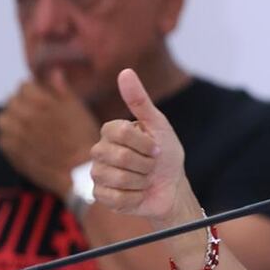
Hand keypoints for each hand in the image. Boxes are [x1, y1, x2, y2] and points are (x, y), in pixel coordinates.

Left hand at [0, 69, 99, 195]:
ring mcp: (15, 133)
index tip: (45, 101)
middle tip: (38, 117)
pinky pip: (2, 138)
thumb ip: (62, 89)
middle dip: (23, 105)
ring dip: (13, 121)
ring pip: (3, 119)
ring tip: (29, 129)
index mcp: (40, 101)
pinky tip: (27, 143)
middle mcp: (23, 115)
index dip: (36, 92)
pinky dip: (11, 138)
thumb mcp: (78, 109)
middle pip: (12, 100)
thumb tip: (53, 72)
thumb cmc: (82, 139)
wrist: (77, 171)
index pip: (24, 86)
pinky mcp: (11, 151)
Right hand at [90, 68, 189, 222]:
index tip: (156, 148)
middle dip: (145, 163)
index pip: (120, 131)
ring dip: (141, 181)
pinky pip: (115, 198)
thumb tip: (125, 71)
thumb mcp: (159, 125)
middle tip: (151, 165)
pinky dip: (135, 197)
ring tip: (145, 179)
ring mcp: (97, 174)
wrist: (171, 188)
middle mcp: (100, 151)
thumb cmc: (166, 155)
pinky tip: (138, 193)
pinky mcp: (100, 196)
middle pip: (118, 156)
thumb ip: (140, 100)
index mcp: (111, 132)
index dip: (144, 143)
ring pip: (116, 178)